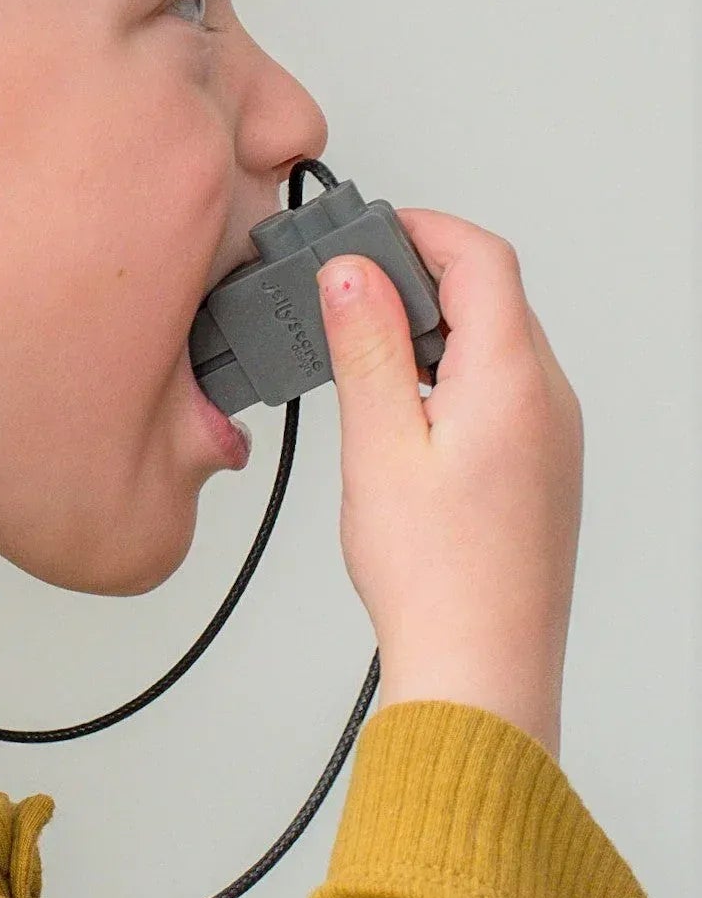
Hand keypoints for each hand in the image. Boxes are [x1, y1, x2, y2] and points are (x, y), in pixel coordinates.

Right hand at [316, 210, 582, 759]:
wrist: (481, 670)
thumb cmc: (436, 576)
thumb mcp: (378, 444)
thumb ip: (366, 346)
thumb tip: (352, 272)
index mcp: (513, 379)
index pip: (482, 258)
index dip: (423, 227)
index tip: (367, 232)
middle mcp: (548, 399)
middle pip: (492, 293)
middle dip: (418, 273)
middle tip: (347, 286)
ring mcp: (550, 434)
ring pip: (495, 340)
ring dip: (430, 324)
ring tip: (362, 349)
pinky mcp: (539, 465)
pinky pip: (499, 384)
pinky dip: (447, 369)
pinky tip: (397, 407)